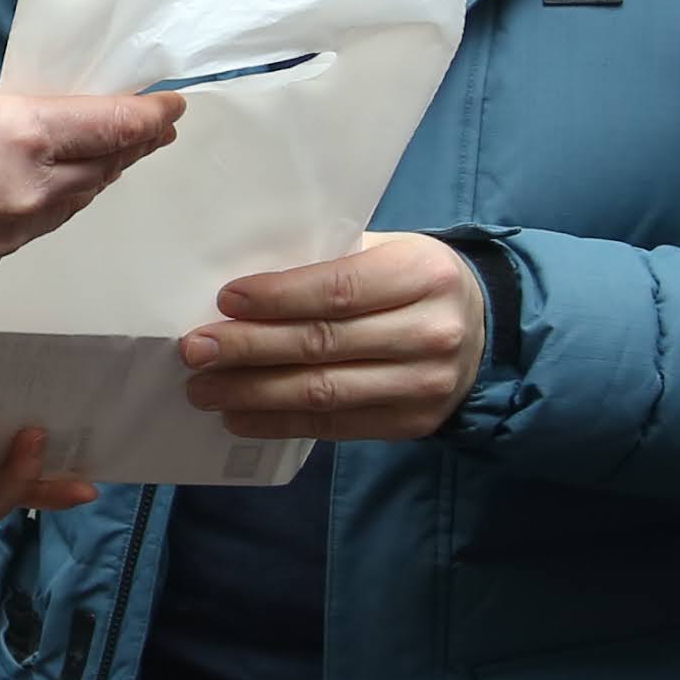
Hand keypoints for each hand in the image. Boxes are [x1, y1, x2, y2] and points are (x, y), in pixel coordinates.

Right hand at [0, 80, 180, 288]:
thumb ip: (17, 112)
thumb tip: (49, 124)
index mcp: (25, 137)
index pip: (113, 128)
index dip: (150, 118)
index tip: (172, 109)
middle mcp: (28, 194)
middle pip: (99, 171)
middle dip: (124, 150)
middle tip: (146, 131)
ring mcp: (7, 237)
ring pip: (66, 206)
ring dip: (86, 181)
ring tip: (98, 159)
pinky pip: (28, 235)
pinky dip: (35, 212)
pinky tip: (23, 195)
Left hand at [178, 232, 488, 441]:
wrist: (484, 332)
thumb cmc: (415, 281)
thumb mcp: (390, 252)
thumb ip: (332, 263)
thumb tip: (242, 290)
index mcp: (422, 275)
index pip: (340, 289)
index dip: (279, 298)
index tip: (225, 301)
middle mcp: (429, 332)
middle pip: (323, 344)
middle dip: (250, 348)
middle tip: (196, 350)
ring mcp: (423, 385)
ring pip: (324, 393)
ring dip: (254, 394)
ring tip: (204, 389)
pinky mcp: (410, 425)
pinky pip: (334, 428)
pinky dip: (280, 423)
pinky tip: (240, 416)